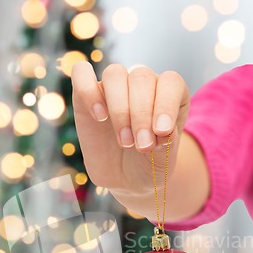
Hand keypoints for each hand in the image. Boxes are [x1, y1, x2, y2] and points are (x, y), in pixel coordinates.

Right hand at [71, 62, 189, 195]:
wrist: (126, 179)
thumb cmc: (150, 164)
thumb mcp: (164, 160)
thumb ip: (168, 143)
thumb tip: (164, 129)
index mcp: (170, 93)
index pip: (170, 82)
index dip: (166, 104)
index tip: (162, 131)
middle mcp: (142, 84)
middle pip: (141, 78)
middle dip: (141, 114)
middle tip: (142, 146)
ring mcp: (114, 88)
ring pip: (115, 74)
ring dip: (120, 109)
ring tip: (124, 141)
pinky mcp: (86, 95)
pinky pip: (81, 73)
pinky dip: (88, 91)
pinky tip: (99, 117)